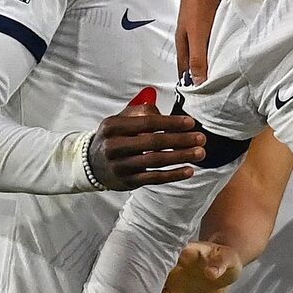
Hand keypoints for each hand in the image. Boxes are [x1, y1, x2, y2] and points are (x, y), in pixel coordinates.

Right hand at [87, 87, 204, 189]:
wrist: (90, 164)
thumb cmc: (114, 136)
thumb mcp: (120, 119)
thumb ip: (141, 111)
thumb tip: (164, 112)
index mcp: (113, 126)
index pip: (147, 122)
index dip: (171, 122)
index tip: (190, 123)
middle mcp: (114, 146)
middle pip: (153, 142)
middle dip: (180, 140)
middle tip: (201, 138)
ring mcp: (120, 165)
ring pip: (155, 161)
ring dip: (181, 157)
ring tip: (200, 153)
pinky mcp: (127, 181)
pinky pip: (153, 178)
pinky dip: (173, 175)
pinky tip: (188, 170)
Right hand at [155, 241, 242, 292]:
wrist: (226, 269)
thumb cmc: (227, 258)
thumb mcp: (228, 258)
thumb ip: (220, 264)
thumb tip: (211, 273)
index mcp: (186, 250)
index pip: (168, 251)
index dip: (160, 256)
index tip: (156, 266)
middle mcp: (175, 263)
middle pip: (155, 267)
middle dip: (147, 276)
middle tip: (146, 288)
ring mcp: (172, 277)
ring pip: (154, 284)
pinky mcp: (174, 291)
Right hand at [176, 0, 233, 85]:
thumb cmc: (197, 3)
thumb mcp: (197, 35)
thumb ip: (198, 58)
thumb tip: (198, 82)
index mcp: (183, 39)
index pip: (185, 66)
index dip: (190, 80)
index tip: (198, 96)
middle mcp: (192, 33)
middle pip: (198, 57)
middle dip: (205, 70)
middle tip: (217, 86)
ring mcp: (204, 24)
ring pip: (210, 45)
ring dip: (217, 56)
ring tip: (228, 70)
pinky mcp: (216, 16)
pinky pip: (221, 34)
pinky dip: (225, 42)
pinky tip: (234, 48)